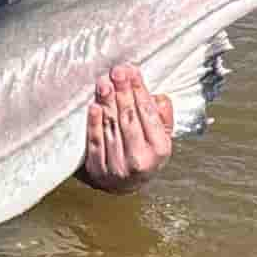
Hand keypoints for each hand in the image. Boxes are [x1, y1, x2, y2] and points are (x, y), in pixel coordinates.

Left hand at [80, 64, 173, 193]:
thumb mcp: (161, 137)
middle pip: (129, 119)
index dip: (139, 91)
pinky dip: (94, 124)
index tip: (132, 71)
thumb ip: (162, 117)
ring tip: (104, 83)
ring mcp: (118, 166)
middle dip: (122, 92)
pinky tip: (94, 107)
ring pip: (112, 128)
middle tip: (116, 72)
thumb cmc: (144, 153)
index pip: (148, 114)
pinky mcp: (98, 170)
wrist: (125, 185)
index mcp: (160, 149)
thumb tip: (158, 97)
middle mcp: (140, 159)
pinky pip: (95, 142)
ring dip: (107, 103)